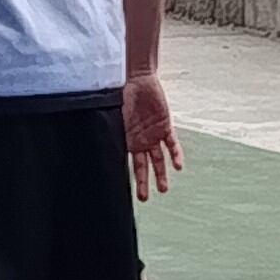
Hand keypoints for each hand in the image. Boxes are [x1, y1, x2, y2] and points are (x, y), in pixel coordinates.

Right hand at [124, 72, 181, 198]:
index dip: (130, 177)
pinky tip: (178, 166)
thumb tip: (102, 143)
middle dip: (145, 182)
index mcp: (126, 139)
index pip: (129, 162)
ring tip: (163, 189)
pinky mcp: (165, 126)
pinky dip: (175, 155)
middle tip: (145, 198)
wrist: (137, 80)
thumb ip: (112, 129)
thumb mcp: (114, 115)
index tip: (129, 192)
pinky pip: (171, 144)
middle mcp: (140, 140)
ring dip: (161, 173)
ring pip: (158, 159)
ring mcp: (153, 135)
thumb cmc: (121, 95)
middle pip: (143, 166)